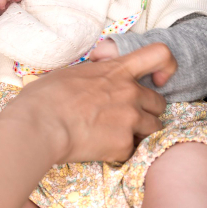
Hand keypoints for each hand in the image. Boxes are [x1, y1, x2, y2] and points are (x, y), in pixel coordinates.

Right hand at [5, 43, 173, 163]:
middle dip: (147, 111)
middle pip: (159, 102)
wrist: (40, 125)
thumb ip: (93, 76)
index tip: (159, 79)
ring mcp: (130, 119)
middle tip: (125, 118)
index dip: (167, 66)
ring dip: (139, 133)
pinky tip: (99, 150)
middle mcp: (130, 93)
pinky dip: (120, 152)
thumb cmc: (45, 96)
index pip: (159, 54)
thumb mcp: (71, 73)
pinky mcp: (124, 145)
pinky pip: (132, 150)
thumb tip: (90, 81)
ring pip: (153, 128)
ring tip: (113, 137)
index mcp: (117, 70)